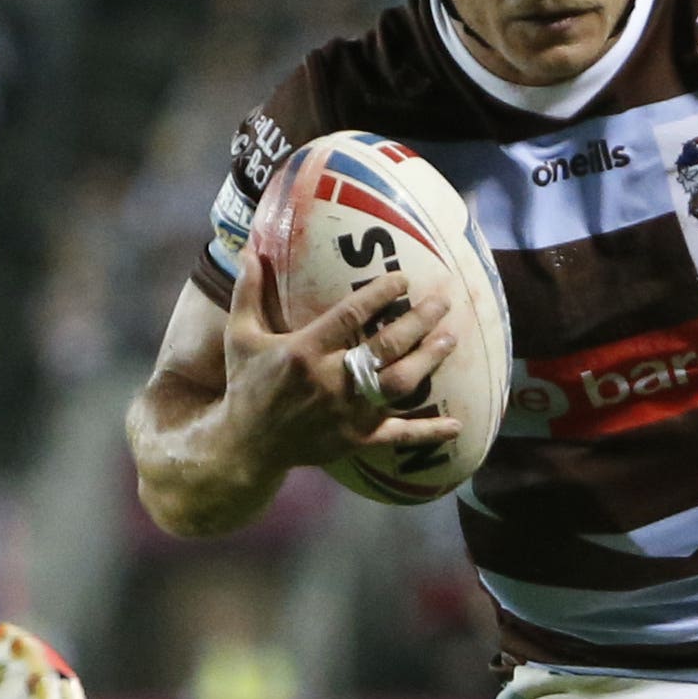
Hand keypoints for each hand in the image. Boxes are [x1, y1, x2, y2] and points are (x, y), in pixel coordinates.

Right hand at [217, 264, 463, 473]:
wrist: (246, 446)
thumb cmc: (247, 387)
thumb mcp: (240, 338)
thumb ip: (247, 294)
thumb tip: (247, 251)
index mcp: (305, 352)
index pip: (350, 316)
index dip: (379, 295)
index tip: (404, 279)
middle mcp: (331, 380)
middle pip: (385, 347)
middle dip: (417, 322)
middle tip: (442, 302)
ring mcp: (348, 412)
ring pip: (398, 384)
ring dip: (428, 362)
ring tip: (450, 339)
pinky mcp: (357, 439)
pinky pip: (398, 435)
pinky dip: (428, 433)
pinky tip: (457, 425)